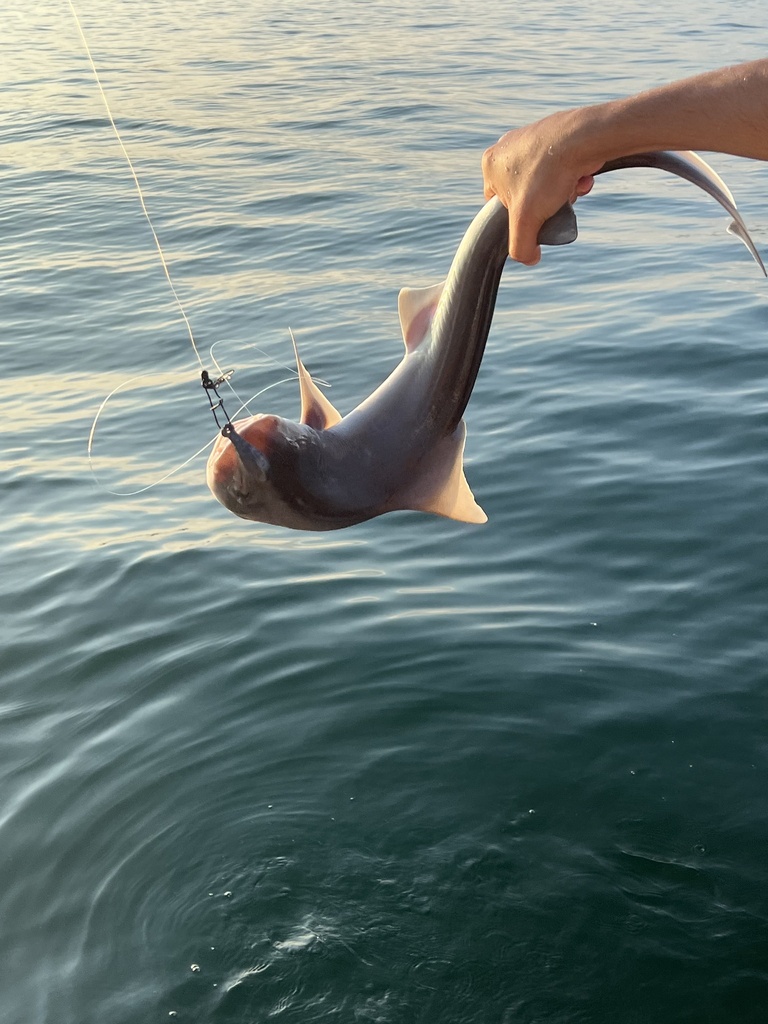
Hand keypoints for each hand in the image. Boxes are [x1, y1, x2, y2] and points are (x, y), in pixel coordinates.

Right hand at [482, 113, 599, 265]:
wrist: (584, 137)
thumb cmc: (548, 173)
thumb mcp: (526, 222)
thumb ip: (521, 248)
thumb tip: (529, 259)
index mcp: (490, 164)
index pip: (495, 204)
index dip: (516, 216)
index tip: (534, 216)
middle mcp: (506, 146)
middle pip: (523, 193)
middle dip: (544, 204)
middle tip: (557, 204)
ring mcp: (530, 136)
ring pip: (544, 180)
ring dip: (561, 192)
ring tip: (570, 188)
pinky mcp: (554, 132)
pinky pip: (560, 165)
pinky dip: (571, 175)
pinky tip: (581, 176)